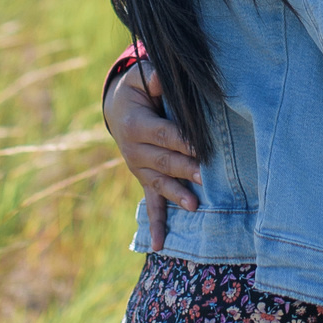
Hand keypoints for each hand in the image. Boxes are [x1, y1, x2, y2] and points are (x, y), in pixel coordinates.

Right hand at [103, 60, 198, 249]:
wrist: (118, 109)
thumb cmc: (139, 89)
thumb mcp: (142, 77)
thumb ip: (154, 77)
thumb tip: (163, 77)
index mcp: (135, 124)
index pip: (162, 134)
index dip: (181, 140)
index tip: (200, 146)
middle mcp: (134, 150)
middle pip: (163, 161)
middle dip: (184, 169)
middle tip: (205, 176)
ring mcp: (139, 168)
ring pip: (159, 182)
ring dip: (176, 194)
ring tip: (193, 205)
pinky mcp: (144, 179)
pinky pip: (150, 203)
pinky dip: (155, 224)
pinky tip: (159, 244)